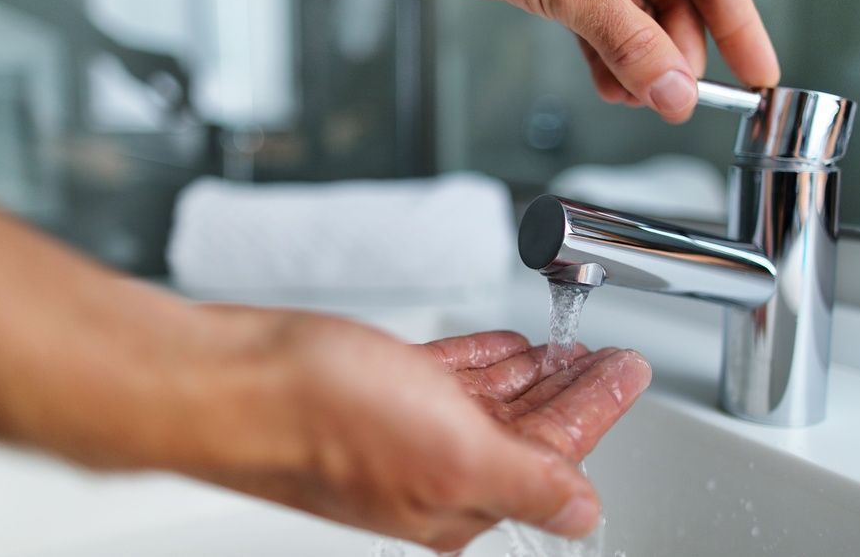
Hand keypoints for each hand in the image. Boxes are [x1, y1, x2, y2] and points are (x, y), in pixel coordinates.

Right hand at [82, 309, 649, 551]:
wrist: (230, 380)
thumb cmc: (321, 418)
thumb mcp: (451, 453)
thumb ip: (527, 482)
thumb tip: (583, 514)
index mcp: (457, 499)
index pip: (553, 457)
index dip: (598, 409)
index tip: (629, 371)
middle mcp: (432, 470)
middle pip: (526, 429)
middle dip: (573, 390)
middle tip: (611, 356)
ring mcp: (401, 428)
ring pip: (488, 401)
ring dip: (533, 374)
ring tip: (568, 346)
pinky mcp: (373, 389)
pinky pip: (446, 376)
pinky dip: (481, 361)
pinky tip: (503, 348)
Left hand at [380, 0, 779, 121]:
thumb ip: (628, 43)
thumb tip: (672, 89)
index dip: (740, 28)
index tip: (757, 74)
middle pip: (678, 6)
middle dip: (675, 58)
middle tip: (674, 100)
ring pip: (638, 23)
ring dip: (639, 66)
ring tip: (636, 98)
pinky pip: (602, 28)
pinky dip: (607, 60)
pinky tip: (612, 87)